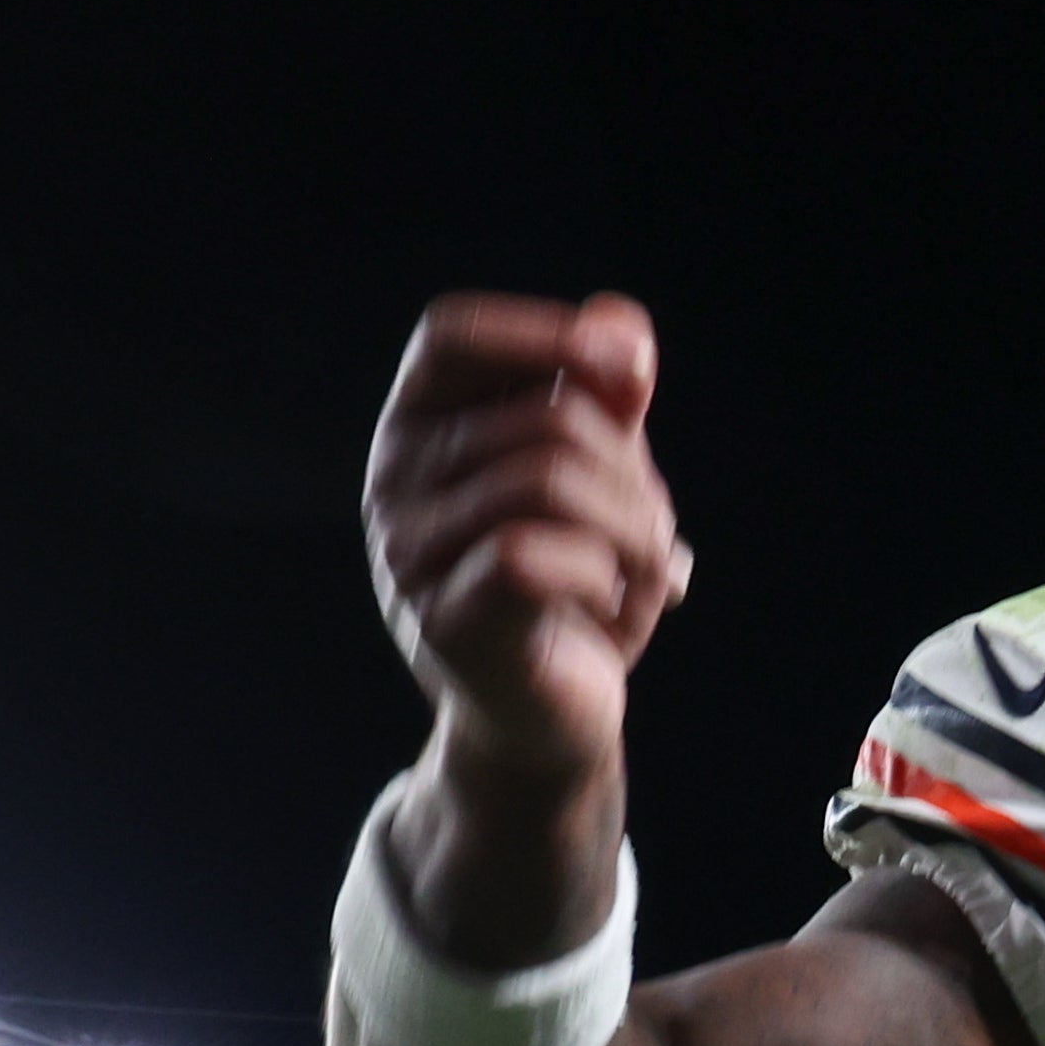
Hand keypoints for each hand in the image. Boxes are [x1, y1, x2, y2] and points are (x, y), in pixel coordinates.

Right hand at [366, 293, 690, 789]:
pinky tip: (609, 609)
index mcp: (419, 429)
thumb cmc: (576, 589)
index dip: (547, 336)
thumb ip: (606, 398)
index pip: (452, 334)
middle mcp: (394, 483)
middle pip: (545, 416)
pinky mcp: (445, 620)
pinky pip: (536, 554)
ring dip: (637, 528)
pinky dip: (607, 577)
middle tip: (650, 536)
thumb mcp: (601, 482)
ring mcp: (410, 553)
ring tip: (643, 573)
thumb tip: (622, 325)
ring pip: (550, 478)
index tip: (631, 374)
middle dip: (634, 474)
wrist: (553, 719)